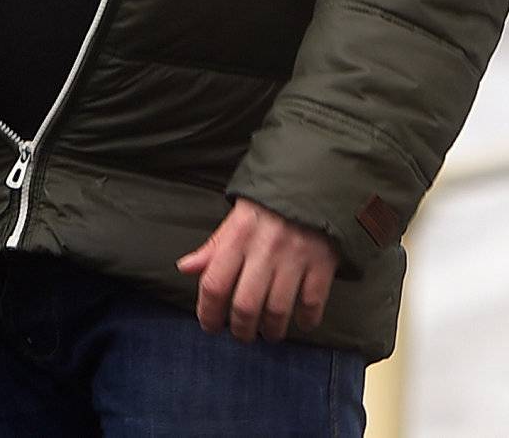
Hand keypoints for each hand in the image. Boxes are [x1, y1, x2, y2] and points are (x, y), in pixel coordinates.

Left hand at [176, 199, 338, 342]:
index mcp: (238, 234)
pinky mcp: (323, 261)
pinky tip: (301, 319)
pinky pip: (312, 304)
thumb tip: (186, 268)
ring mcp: (295, 256)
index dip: (207, 313)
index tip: (210, 324)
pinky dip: (306, 320)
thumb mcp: (237, 216)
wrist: (316, 175)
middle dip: (241, 330)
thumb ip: (213, 246)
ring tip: (269, 331)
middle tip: (242, 333)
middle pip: (245, 306)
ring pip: (277, 312)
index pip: (214, 285)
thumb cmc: (270, 201)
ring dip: (271, 331)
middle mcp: (265, 247)